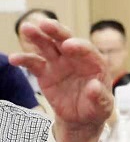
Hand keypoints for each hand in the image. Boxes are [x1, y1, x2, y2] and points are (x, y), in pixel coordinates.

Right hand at [9, 19, 112, 141]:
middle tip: (45, 24)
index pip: (87, 50)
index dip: (78, 46)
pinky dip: (24, 59)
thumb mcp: (103, 106)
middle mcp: (76, 58)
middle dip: (57, 31)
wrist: (82, 117)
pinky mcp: (45, 72)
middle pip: (66, 40)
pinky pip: (34, 63)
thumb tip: (94, 87)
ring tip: (26, 29)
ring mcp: (59, 63)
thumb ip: (100, 97)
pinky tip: (14, 59)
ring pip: (48, 46)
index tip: (67, 46)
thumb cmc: (97, 107)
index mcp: (95, 63)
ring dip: (37, 37)